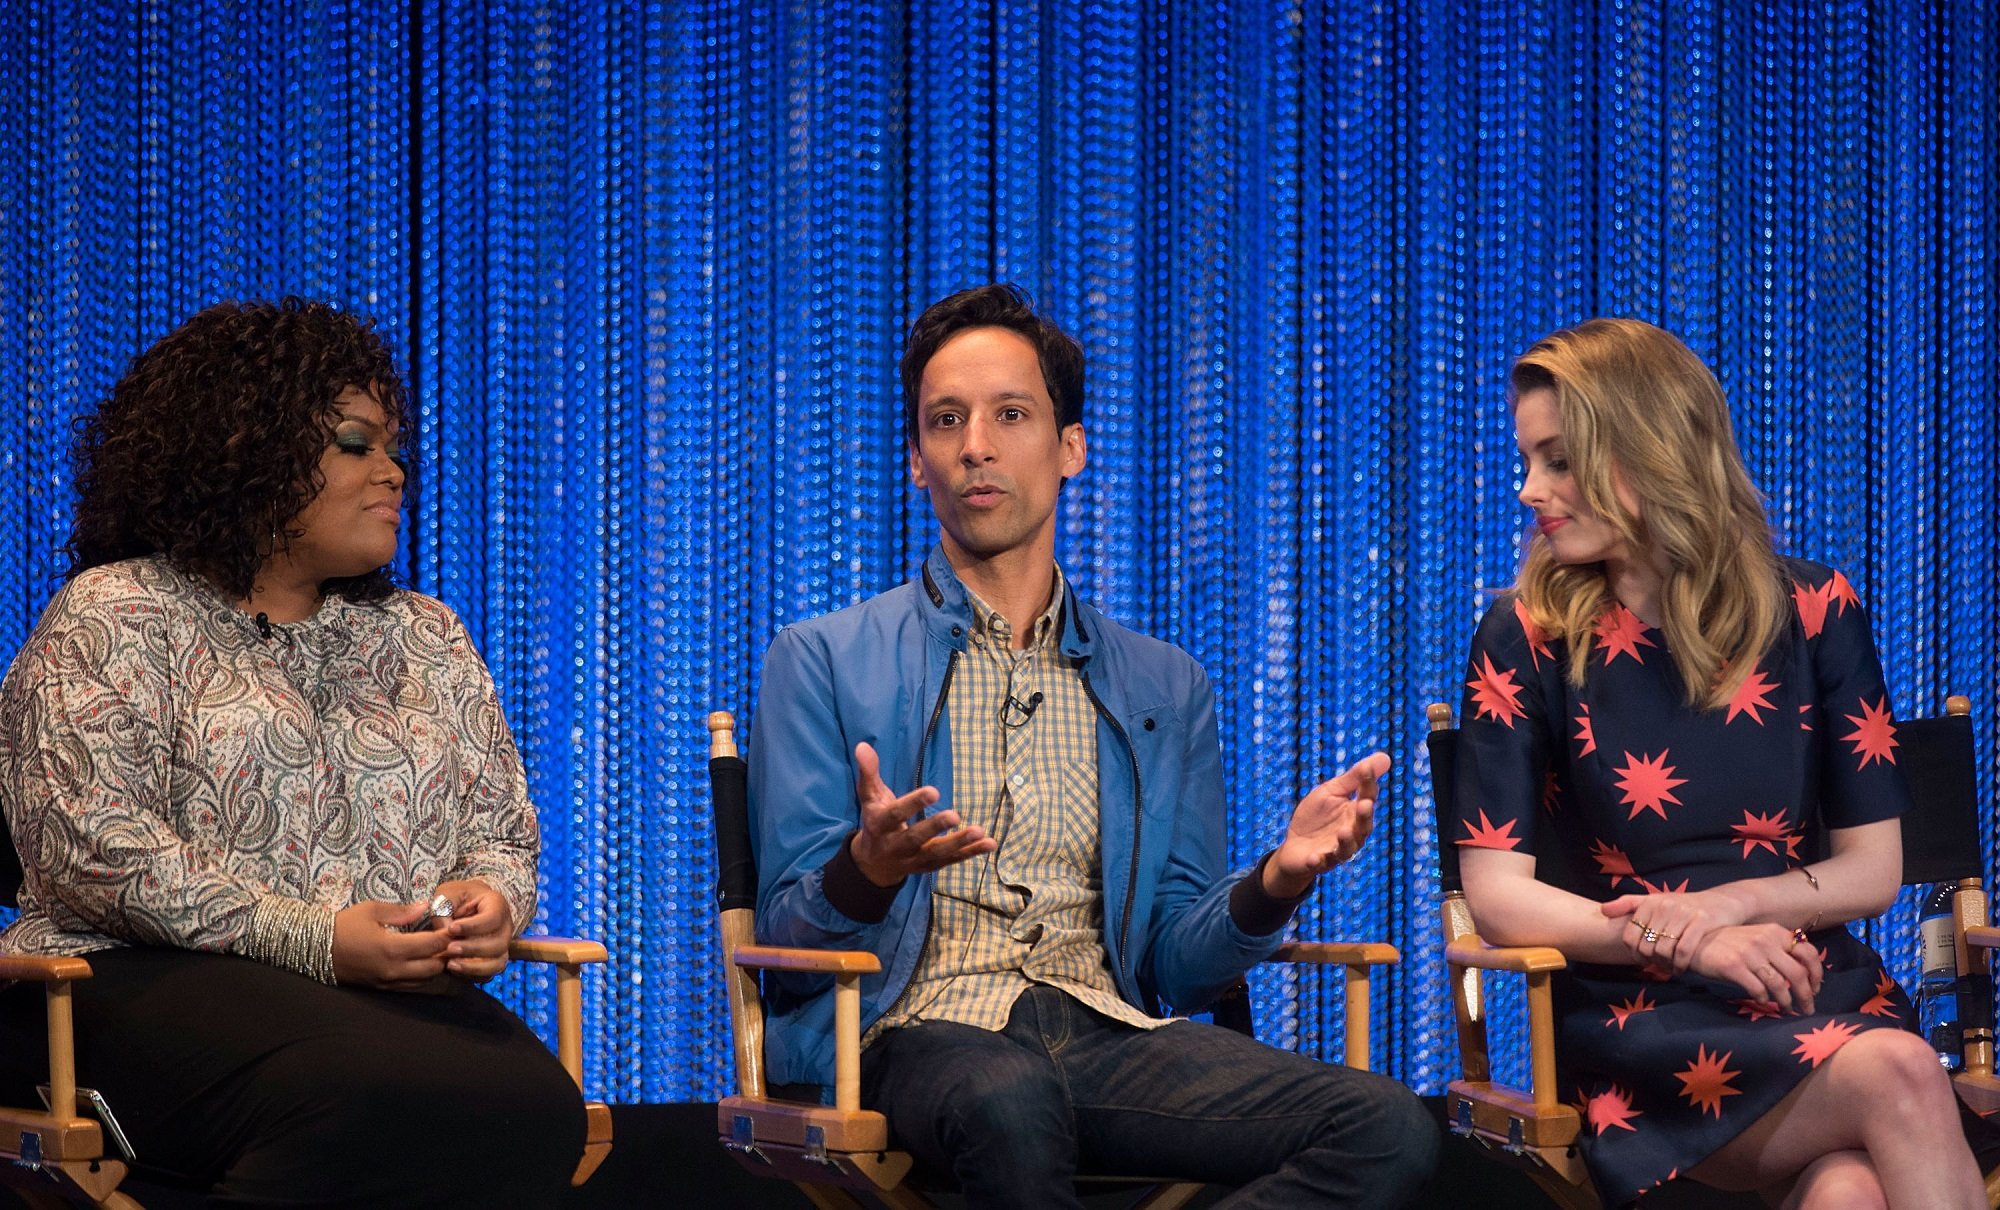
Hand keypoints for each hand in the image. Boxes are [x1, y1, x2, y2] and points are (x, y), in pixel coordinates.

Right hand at [332, 899, 450, 989]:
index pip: (432, 945)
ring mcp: (388, 982)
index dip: (448, 936)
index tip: (458, 926)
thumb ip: (402, 911)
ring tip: (441, 951)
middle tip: (453, 940)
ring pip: (425, 980)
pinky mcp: (382, 988)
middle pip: (434, 967)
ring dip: (437, 967)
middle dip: (447, 954)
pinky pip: (411, 987)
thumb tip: (426, 907)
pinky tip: (426, 963)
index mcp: (392, 948)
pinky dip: (423, 977)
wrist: (315, 948)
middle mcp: (393, 969)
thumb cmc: (344, 925)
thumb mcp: (372, 910)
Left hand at [437, 878, 513, 979]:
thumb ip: (443, 907)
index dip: (473, 926)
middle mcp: (505, 927)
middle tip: (450, 948)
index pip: (492, 918)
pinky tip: (455, 970)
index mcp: (497, 905)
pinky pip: (489, 973)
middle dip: (473, 949)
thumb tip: (442, 932)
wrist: (467, 905)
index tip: (451, 928)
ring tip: (450, 964)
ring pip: (497, 962)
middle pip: (498, 943)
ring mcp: (502, 945)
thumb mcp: (448, 893)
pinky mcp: (494, 960)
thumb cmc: (457, 897)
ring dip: (474, 967)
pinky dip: (473, 975)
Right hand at [848, 741, 994, 887]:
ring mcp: (915, 859)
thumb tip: (863, 746)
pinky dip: (970, 853)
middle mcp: (896, 846)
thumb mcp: (870, 797)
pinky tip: (989, 843)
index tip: (934, 791)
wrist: (873, 864)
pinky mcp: (930, 866)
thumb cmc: (876, 821)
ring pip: (937, 853)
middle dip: (935, 828)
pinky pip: (951, 860)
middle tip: (955, 815)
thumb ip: (869, 773)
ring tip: (979, 832)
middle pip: (915, 838)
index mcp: (880, 825)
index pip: (895, 814)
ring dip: (958, 843)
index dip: (913, 804)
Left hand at [1265, 752, 1389, 898]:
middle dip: (1364, 816)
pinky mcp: (1319, 862)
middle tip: (1365, 804)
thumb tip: (1385, 756)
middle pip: (1363, 826)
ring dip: (1346, 841)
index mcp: (1356, 813)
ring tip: (1343, 832)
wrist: (1294, 846)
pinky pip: (1320, 863)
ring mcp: (1336, 849)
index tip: (1366, 769)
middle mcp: (1352, 833)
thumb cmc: (1316, 817)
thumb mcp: (1332, 792)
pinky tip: (1313, 857)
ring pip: (1347, 848)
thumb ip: (1355, 777)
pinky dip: (1317, 861)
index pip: (1367, 797)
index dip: (1367, 784)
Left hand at [1601, 886, 1750, 973]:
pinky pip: (1684, 951)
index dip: (1633, 954)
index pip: (1630, 936)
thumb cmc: (1684, 906)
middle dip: (1650, 962)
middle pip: (1646, 946)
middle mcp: (1665, 905)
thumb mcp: (1656, 900)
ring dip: (1665, 965)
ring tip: (1669, 969)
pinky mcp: (1702, 922)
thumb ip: (1629, 904)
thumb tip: (1603, 910)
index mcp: (1650, 902)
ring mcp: (1684, 913)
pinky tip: (1681, 969)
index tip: (1642, 961)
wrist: (1722, 902)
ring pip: (1663, 950)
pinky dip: (1680, 965)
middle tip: (1658, 967)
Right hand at [1683, 922, 1822, 1012]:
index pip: (1808, 952)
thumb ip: (1777, 950)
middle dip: (1807, 995)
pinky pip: (1758, 989)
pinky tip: (1764, 1002)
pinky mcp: (1734, 966)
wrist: (1694, 941)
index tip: (1816, 988)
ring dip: (1787, 1002)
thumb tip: (1802, 974)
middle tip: (1807, 1009)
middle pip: (1798, 973)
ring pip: (1780, 984)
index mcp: (1775, 932)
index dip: (1817, 974)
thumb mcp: (1756, 938)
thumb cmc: (1728, 943)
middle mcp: (1765, 940)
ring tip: (1787, 1010)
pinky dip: (1765, 1000)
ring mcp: (1749, 953)